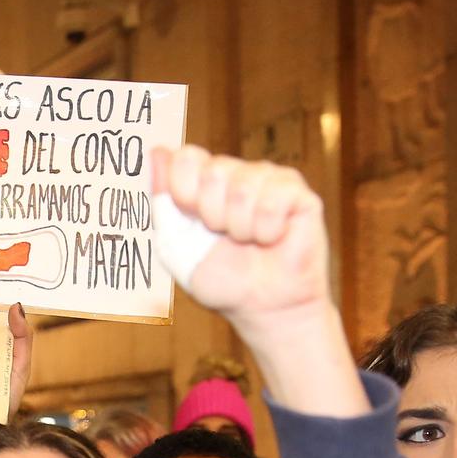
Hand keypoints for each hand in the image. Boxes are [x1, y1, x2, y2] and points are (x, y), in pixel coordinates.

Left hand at [152, 147, 333, 343]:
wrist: (262, 307)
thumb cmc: (221, 279)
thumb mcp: (175, 243)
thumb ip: (163, 199)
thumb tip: (157, 150)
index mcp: (205, 181)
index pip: (187, 157)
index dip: (184, 192)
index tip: (192, 220)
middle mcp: (238, 174)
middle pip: (213, 171)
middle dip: (212, 215)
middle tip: (225, 237)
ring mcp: (270, 180)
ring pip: (242, 187)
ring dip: (240, 228)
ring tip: (250, 242)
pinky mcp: (299, 194)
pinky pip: (272, 200)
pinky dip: (266, 230)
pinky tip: (273, 239)